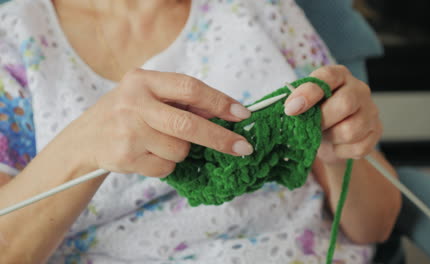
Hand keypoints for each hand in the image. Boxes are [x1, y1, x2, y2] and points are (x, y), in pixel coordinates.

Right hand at [60, 69, 252, 177]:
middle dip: (221, 138)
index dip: (220, 102)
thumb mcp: (148, 96)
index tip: (243, 114)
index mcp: (143, 80)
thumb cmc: (126, 114)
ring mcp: (128, 131)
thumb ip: (180, 101)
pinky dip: (166, 165)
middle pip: (188, 125)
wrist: (85, 139)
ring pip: (180, 150)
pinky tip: (148, 154)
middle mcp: (133, 103)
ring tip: (159, 142)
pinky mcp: (125, 156)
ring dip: (181, 151)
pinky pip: (166, 167)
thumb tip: (223, 114)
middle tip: (244, 147)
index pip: (190, 88)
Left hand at [284, 65, 381, 163]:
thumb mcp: (304, 105)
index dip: (308, 92)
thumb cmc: (316, 115)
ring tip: (324, 134)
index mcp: (338, 75)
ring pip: (350, 130)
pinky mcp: (376, 132)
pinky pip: (358, 147)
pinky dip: (341, 151)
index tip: (290, 109)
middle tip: (311, 127)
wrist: (330, 138)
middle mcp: (358, 89)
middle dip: (322, 120)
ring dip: (331, 137)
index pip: (327, 77)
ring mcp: (371, 111)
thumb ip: (298, 102)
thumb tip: (290, 108)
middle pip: (345, 104)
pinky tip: (336, 144)